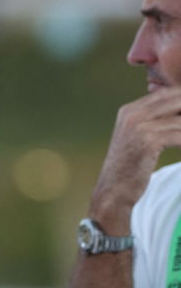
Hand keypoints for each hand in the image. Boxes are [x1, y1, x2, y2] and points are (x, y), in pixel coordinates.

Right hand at [90, 87, 180, 232]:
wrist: (112, 194)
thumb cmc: (129, 169)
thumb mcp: (138, 140)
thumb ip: (156, 122)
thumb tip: (179, 118)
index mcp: (130, 110)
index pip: (169, 93)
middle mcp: (133, 114)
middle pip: (177, 99)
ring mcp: (138, 127)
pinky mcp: (147, 141)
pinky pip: (180, 134)